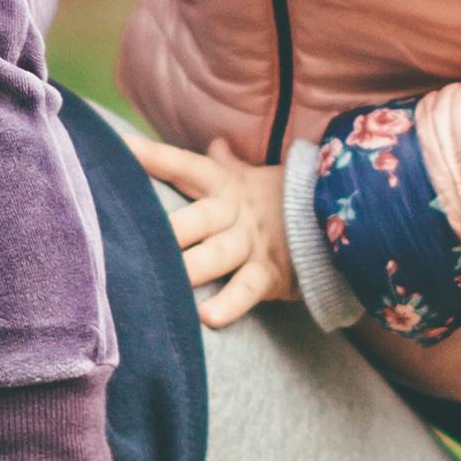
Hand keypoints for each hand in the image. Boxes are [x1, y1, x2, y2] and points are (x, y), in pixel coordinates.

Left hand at [132, 134, 294, 329]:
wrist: (340, 215)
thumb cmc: (280, 200)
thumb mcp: (253, 179)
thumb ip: (227, 164)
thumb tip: (216, 142)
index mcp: (225, 185)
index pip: (185, 166)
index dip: (154, 157)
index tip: (120, 147)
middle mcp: (235, 213)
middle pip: (197, 218)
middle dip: (169, 228)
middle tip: (136, 234)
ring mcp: (252, 244)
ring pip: (216, 256)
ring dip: (191, 268)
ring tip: (167, 281)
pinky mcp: (271, 274)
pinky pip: (247, 289)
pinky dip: (230, 304)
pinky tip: (208, 317)